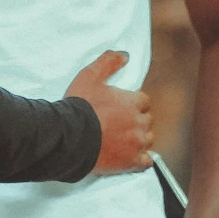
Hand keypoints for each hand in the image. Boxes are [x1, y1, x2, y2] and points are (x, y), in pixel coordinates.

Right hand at [66, 51, 154, 176]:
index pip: (144, 101)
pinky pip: (146, 162)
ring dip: (139, 139)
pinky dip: (142, 160)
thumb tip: (124, 55)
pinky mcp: (131, 162)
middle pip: (147, 121)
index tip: (122, 107)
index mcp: (133, 102)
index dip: (133, 104)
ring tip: (123, 140)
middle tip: (120, 124)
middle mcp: (140, 122)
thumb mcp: (90, 76)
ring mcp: (137, 143)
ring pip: (148, 140)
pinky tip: (133, 158)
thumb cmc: (80, 106)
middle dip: (136, 121)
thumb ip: (109, 62)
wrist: (70, 136)